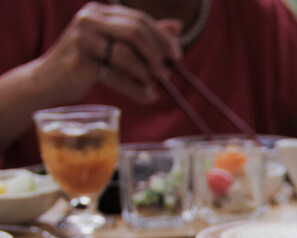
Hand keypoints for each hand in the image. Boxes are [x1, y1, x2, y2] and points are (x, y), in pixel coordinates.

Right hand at [35, 2, 182, 103]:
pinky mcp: (79, 63)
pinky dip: (136, 89)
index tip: (177, 55)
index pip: (139, 19)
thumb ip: (143, 35)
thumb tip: (177, 26)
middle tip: (167, 72)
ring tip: (155, 85)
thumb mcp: (114, 44)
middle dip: (157, 54)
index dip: (162, 38)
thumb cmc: (87, 62)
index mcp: (100, 11)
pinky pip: (117, 76)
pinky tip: (148, 97)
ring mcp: (82, 40)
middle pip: (135, 31)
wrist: (49, 80)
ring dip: (147, 73)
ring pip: (126, 54)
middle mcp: (89, 20)